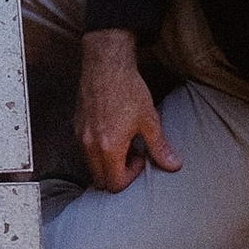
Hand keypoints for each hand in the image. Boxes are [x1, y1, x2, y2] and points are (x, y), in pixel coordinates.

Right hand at [75, 29, 179, 192]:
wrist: (106, 65)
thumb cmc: (128, 90)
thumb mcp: (149, 120)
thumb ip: (159, 148)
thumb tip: (174, 166)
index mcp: (109, 148)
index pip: (115, 184)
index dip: (131, 177)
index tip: (141, 157)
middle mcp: (89, 146)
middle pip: (100, 180)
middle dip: (117, 174)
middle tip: (132, 153)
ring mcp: (79, 136)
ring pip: (91, 166)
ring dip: (107, 162)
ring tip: (123, 141)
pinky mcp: (75, 127)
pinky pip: (84, 151)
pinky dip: (98, 150)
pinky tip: (112, 131)